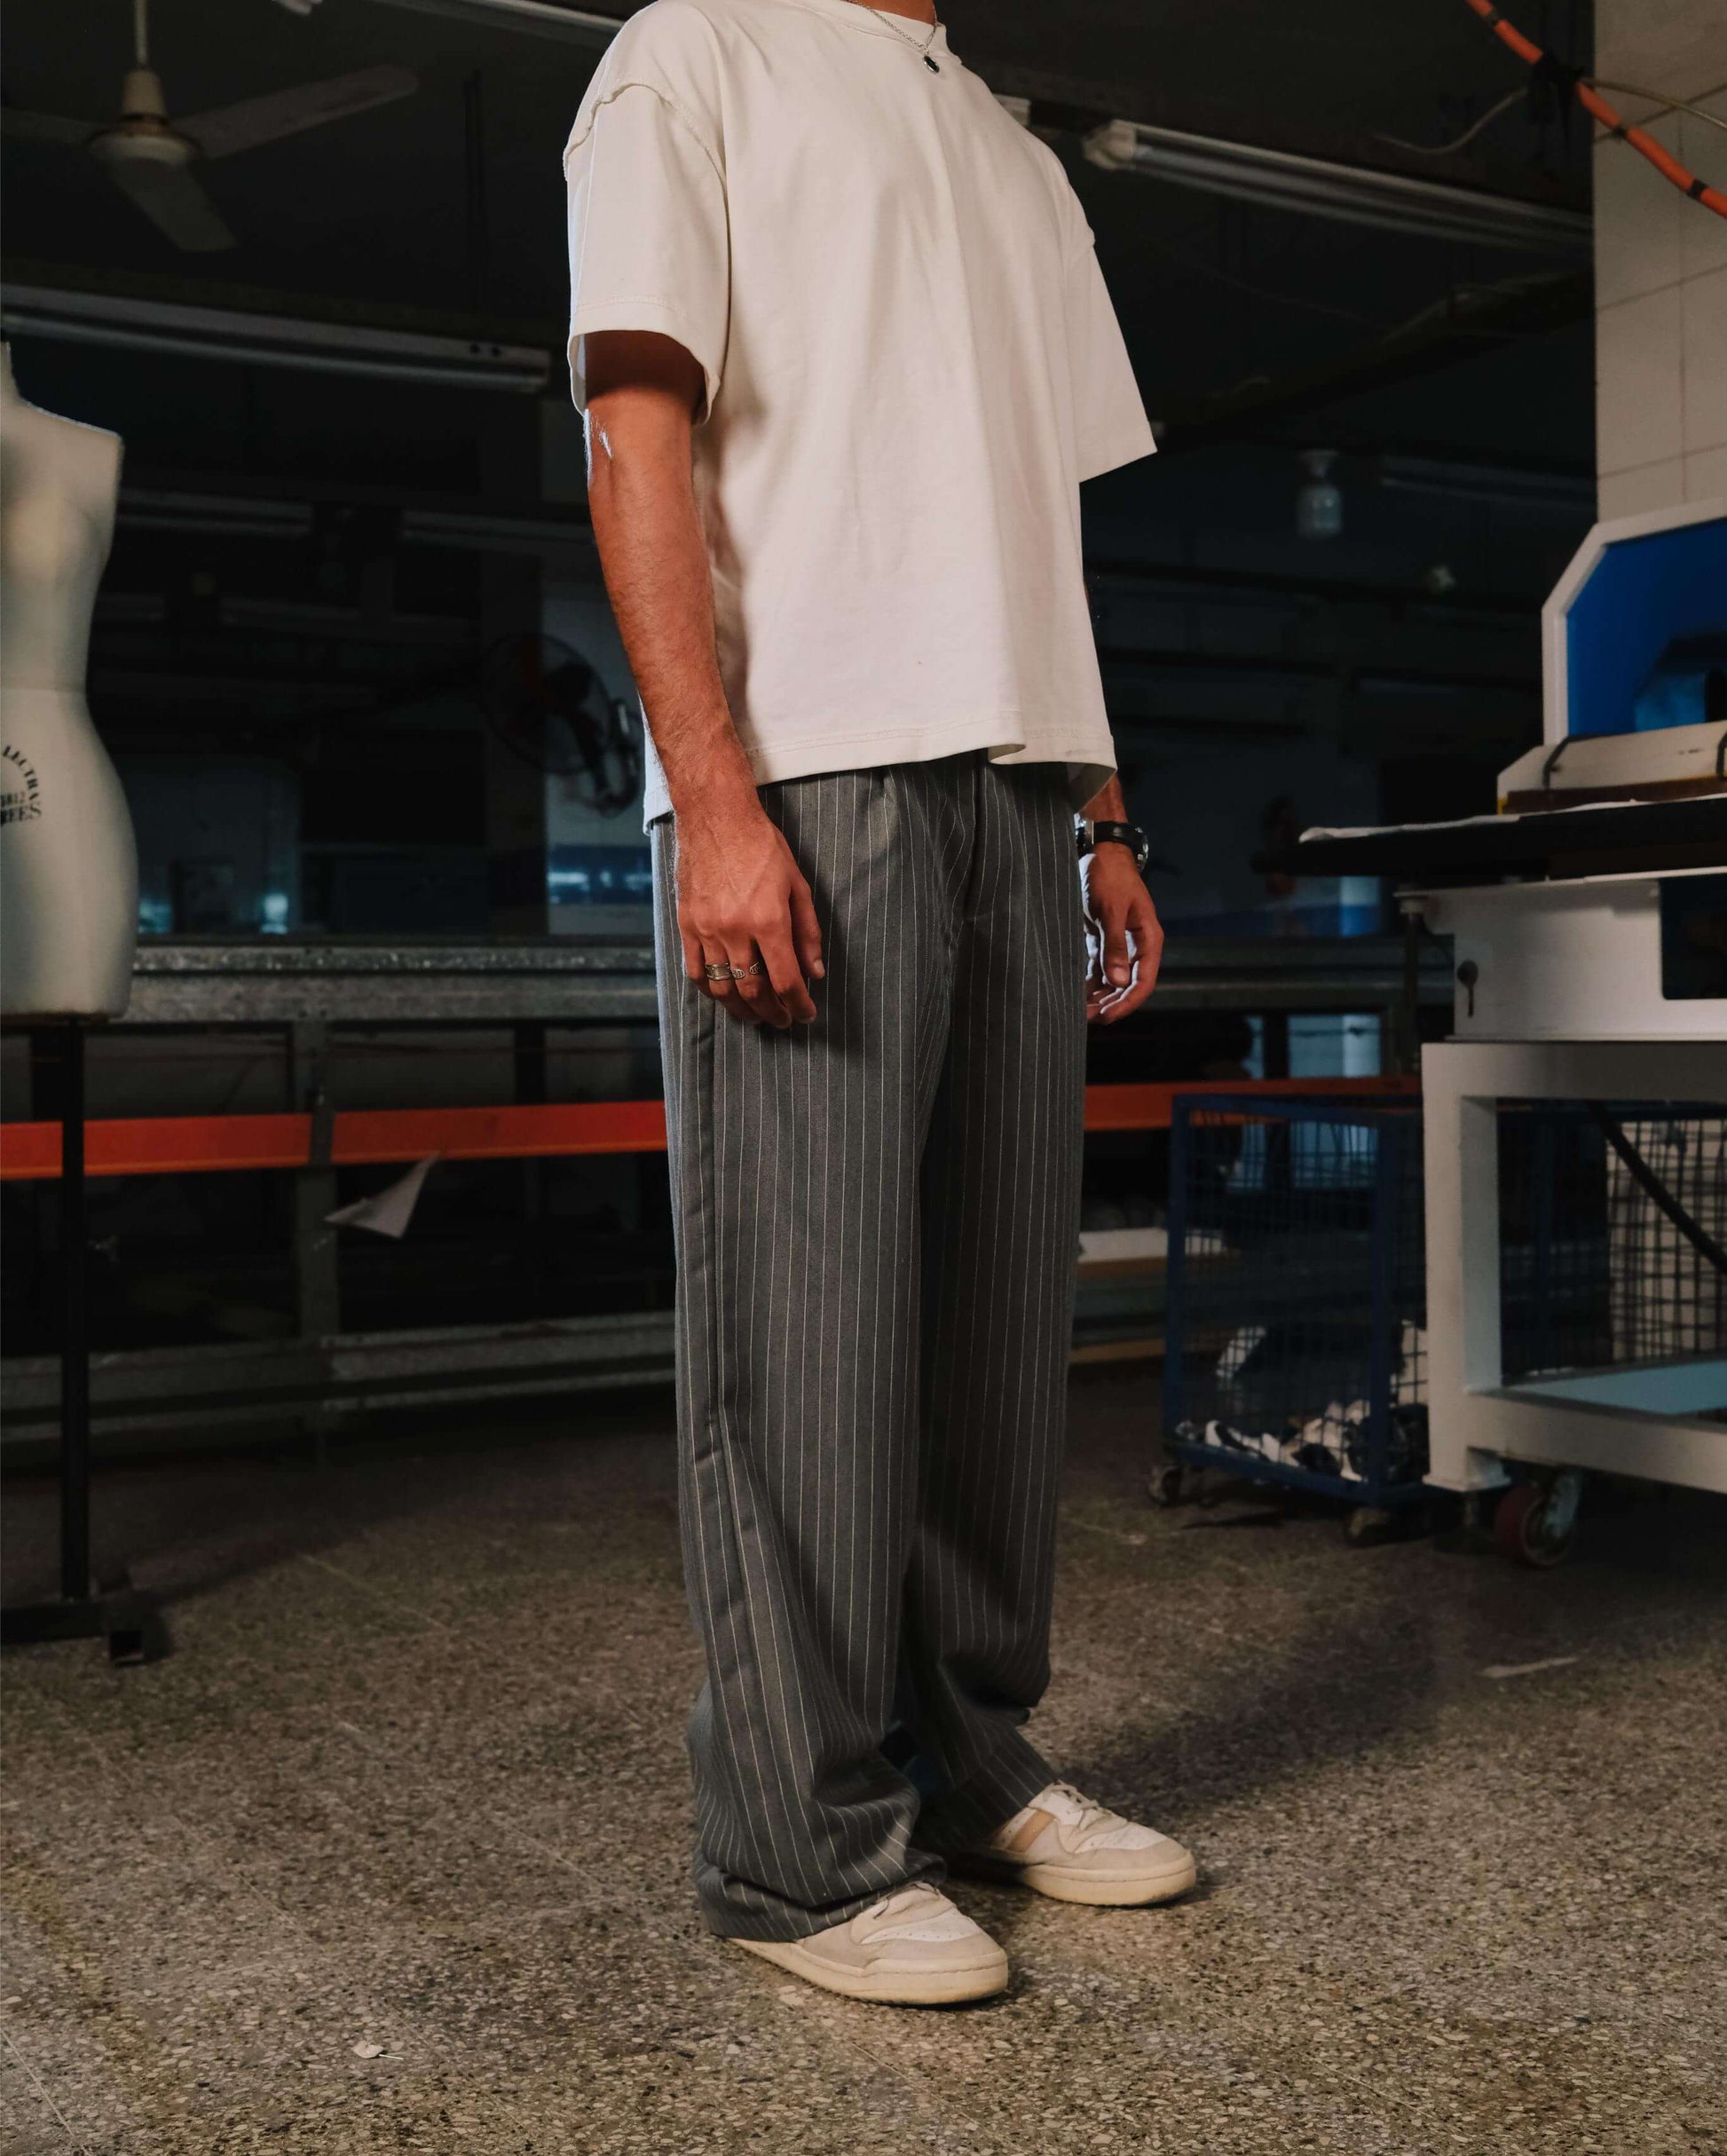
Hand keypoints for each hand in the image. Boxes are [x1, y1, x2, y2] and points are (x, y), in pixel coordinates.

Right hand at [675, 788, 824, 1026]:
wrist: (716, 818)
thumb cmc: (762, 847)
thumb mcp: (797, 885)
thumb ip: (807, 932)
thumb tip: (814, 971)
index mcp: (768, 921)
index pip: (786, 980)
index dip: (798, 1005)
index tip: (805, 1014)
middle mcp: (735, 931)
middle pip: (753, 991)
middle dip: (772, 1013)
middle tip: (783, 1021)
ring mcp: (707, 930)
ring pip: (723, 988)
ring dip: (742, 1010)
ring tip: (756, 1016)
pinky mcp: (687, 925)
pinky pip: (696, 971)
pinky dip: (711, 991)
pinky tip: (724, 996)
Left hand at [1083, 845, 1162, 1023]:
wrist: (1100, 852)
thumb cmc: (1109, 876)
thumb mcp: (1111, 910)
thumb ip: (1114, 946)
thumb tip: (1119, 982)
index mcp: (1148, 939)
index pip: (1143, 981)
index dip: (1126, 1002)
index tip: (1107, 1016)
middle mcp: (1137, 946)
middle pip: (1128, 985)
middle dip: (1110, 1004)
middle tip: (1086, 1019)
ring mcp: (1120, 945)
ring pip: (1113, 980)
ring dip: (1098, 997)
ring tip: (1078, 1013)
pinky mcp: (1103, 941)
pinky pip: (1099, 969)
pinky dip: (1089, 983)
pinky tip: (1075, 996)